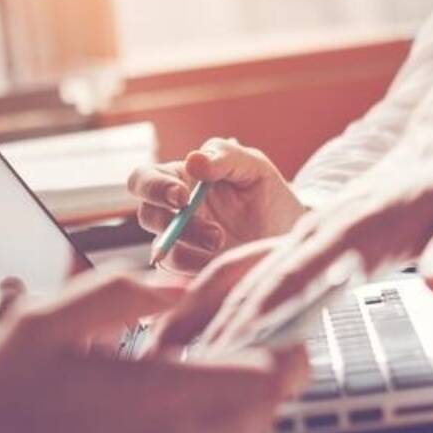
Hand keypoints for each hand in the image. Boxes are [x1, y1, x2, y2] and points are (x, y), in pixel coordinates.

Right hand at [0, 272, 307, 432]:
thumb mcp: (48, 322)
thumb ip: (124, 294)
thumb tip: (178, 287)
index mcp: (166, 398)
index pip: (271, 380)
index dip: (284, 352)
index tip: (275, 333)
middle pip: (260, 415)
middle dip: (254, 382)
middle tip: (222, 352)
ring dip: (220, 417)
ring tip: (169, 388)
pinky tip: (134, 430)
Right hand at [127, 138, 308, 273]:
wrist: (288, 233)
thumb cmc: (266, 193)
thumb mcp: (253, 167)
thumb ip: (224, 157)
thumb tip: (193, 160)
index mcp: (179, 179)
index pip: (143, 179)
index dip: (153, 187)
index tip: (183, 197)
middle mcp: (172, 212)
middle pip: (147, 215)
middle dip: (174, 224)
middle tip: (212, 232)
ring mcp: (180, 243)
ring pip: (164, 249)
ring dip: (192, 248)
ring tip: (224, 244)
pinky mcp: (192, 270)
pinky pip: (179, 275)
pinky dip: (198, 269)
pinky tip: (223, 261)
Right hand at [160, 134, 432, 352]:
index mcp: (357, 227)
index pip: (303, 275)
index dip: (268, 313)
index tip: (233, 349)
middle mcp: (320, 232)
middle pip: (256, 281)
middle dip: (216, 327)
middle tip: (175, 372)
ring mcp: (309, 239)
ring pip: (244, 278)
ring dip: (204, 315)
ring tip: (165, 358)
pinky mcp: (307, 249)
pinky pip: (255, 278)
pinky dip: (222, 304)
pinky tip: (200, 336)